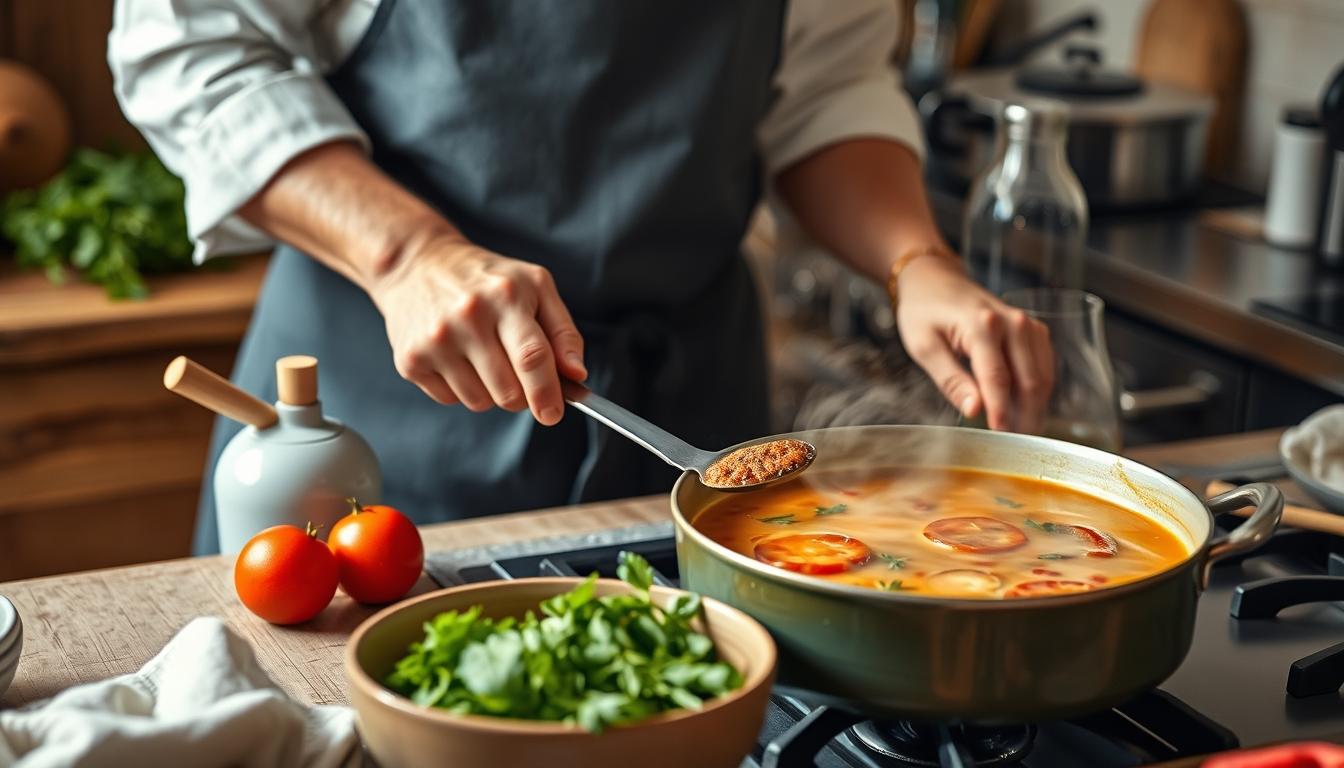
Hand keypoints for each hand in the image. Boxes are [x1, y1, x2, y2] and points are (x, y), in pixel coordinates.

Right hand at [368, 232, 586, 425]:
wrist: (417, 264)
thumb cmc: (486, 279)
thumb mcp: (535, 286)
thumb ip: (563, 332)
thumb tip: (576, 375)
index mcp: (505, 297)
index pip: (532, 358)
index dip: (547, 393)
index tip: (553, 413)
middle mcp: (467, 318)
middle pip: (508, 391)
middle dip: (523, 395)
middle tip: (519, 374)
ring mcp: (435, 341)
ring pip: (480, 402)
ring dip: (491, 391)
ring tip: (483, 355)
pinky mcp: (411, 361)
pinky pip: (451, 400)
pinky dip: (462, 388)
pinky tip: (457, 356)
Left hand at [894, 256, 1053, 432]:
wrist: (934, 279)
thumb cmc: (924, 311)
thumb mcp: (924, 347)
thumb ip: (950, 380)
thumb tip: (974, 410)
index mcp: (982, 325)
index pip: (998, 378)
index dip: (1001, 411)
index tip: (1001, 436)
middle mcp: (1012, 322)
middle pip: (1030, 379)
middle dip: (1025, 415)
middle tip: (1016, 444)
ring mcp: (1026, 324)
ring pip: (1042, 375)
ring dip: (1035, 405)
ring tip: (1021, 432)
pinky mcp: (1032, 329)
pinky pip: (1043, 365)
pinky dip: (1037, 389)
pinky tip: (1024, 408)